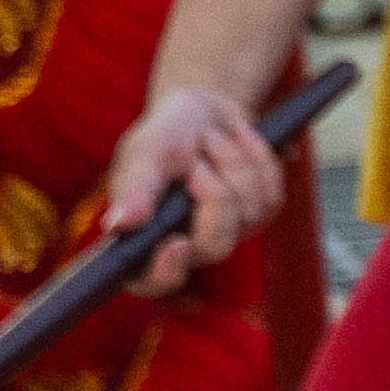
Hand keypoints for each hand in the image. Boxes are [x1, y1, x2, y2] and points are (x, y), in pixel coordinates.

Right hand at [92, 78, 286, 272]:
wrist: (202, 109)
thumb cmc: (165, 135)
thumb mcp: (145, 153)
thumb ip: (134, 189)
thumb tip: (118, 225)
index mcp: (145, 237)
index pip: (151, 281)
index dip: (165, 273)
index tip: (177, 245)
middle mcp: (187, 243)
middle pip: (214, 247)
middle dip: (215, 198)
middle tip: (198, 165)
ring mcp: (227, 232)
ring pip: (248, 215)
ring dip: (232, 166)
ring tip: (211, 141)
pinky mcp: (259, 213)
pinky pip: (271, 194)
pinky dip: (256, 159)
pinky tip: (238, 140)